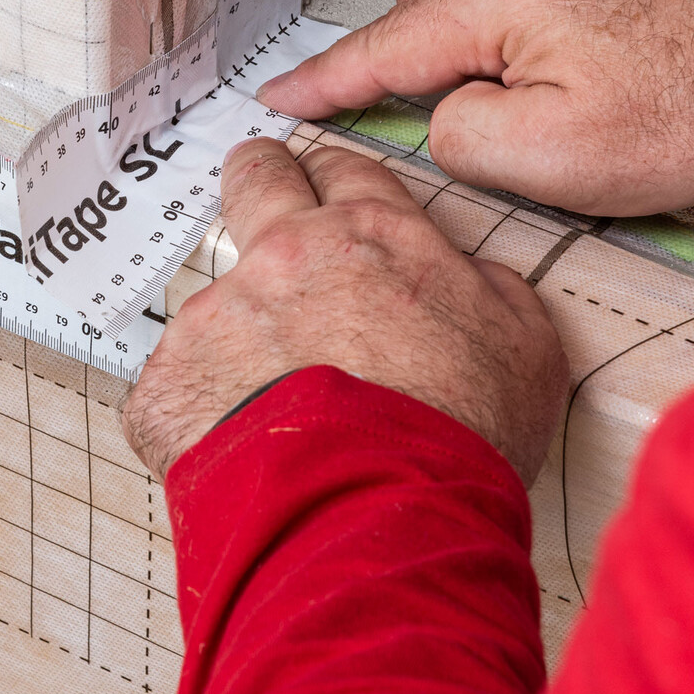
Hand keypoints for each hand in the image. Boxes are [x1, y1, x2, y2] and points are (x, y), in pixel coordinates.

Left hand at [121, 138, 567, 484]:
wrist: (382, 524)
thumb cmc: (458, 442)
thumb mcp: (524, 343)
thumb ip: (486, 284)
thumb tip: (462, 273)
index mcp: (370, 236)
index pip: (337, 169)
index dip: (331, 178)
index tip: (324, 190)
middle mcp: (285, 255)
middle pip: (255, 177)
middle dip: (259, 179)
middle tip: (264, 201)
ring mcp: (218, 313)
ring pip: (217, 295)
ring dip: (240, 330)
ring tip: (275, 400)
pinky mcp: (169, 377)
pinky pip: (177, 378)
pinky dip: (204, 405)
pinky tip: (243, 446)